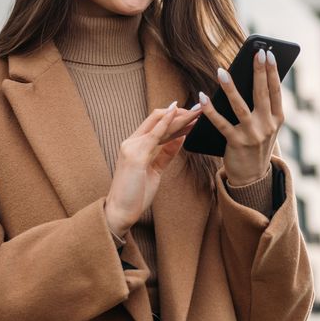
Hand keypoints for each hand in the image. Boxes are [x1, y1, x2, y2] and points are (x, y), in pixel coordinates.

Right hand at [104, 102, 201, 236]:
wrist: (120, 211)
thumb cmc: (136, 194)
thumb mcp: (154, 171)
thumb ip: (165, 154)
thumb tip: (179, 138)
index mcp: (135, 146)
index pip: (155, 125)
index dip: (174, 118)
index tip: (192, 116)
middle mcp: (131, 142)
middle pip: (157, 119)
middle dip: (180, 113)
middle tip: (199, 109)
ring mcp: (132, 147)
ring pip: (158, 123)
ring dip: (179, 116)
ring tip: (197, 111)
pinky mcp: (135, 155)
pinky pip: (154, 134)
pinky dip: (166, 122)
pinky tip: (177, 113)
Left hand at [196, 48, 283, 185]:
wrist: (252, 178)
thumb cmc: (256, 145)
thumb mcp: (266, 127)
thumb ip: (263, 107)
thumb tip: (251, 79)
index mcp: (277, 119)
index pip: (275, 91)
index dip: (272, 71)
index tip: (268, 53)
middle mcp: (267, 126)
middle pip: (261, 93)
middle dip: (258, 71)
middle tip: (255, 52)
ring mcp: (252, 135)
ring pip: (239, 106)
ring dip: (230, 87)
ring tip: (221, 70)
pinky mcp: (236, 143)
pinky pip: (220, 123)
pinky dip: (210, 110)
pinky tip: (202, 96)